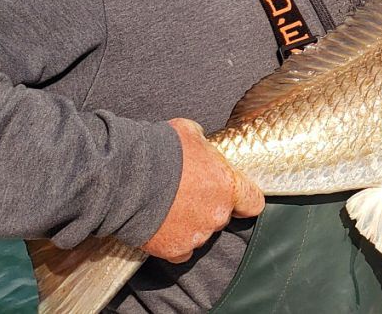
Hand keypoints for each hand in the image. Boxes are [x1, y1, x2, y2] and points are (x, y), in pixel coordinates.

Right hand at [141, 118, 264, 262]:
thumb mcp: (189, 132)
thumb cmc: (160, 151)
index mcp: (227, 186)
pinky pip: (180, 249)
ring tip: (168, 205)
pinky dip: (173, 239)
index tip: (237, 198)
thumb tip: (200, 145)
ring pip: (200, 232)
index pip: (253, 202)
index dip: (245, 200)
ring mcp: (197, 235)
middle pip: (221, 215)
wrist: (128, 177)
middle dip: (207, 205)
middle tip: (186, 192)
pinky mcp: (175, 249)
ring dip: (188, 222)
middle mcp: (217, 215)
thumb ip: (203, 145)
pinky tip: (161, 224)